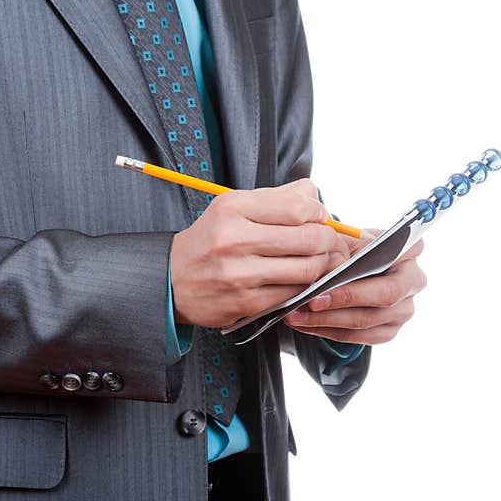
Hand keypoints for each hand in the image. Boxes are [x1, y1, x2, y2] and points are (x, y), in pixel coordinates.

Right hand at [169, 179, 342, 327]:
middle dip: (328, 241)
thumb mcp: (233, 207)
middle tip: (326, 243)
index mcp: (233, 208)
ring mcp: (240, 274)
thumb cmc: (210, 240)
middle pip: (309, 239)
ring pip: (307, 269)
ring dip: (320, 266)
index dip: (319, 213)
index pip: (298, 207)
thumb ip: (276, 198)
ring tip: (314, 261)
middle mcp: (235, 239)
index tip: (317, 218)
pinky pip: (293, 294)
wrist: (172, 279)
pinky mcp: (245, 302)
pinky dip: (303, 287)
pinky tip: (296, 280)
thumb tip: (316, 199)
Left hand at [282, 229, 426, 344]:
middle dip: (345, 298)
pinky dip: (328, 331)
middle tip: (311, 301)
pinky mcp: (389, 330)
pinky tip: (306, 324)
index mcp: (409, 250)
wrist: (348, 270)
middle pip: (385, 294)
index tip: (333, 274)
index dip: (373, 260)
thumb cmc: (348, 250)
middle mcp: (414, 280)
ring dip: (328, 320)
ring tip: (298, 315)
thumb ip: (341, 248)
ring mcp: (404, 309)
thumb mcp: (345, 240)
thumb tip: (328, 264)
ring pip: (368, 320)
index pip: (399, 255)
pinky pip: (359, 337)